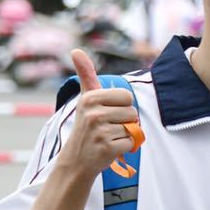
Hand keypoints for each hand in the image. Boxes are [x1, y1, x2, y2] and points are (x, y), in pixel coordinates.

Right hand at [58, 48, 139, 179]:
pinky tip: (109, 148)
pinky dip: (125, 147)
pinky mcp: (107, 148)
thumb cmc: (86, 126)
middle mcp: (93, 113)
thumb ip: (86, 74)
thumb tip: (76, 50)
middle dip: (125, 121)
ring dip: (125, 134)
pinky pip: (131, 143)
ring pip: (133, 127)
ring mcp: (100, 132)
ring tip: (108, 137)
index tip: (108, 112)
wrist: (76, 159)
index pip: (127, 96)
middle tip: (108, 127)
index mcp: (90, 98)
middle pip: (132, 112)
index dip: (122, 106)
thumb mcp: (86, 99)